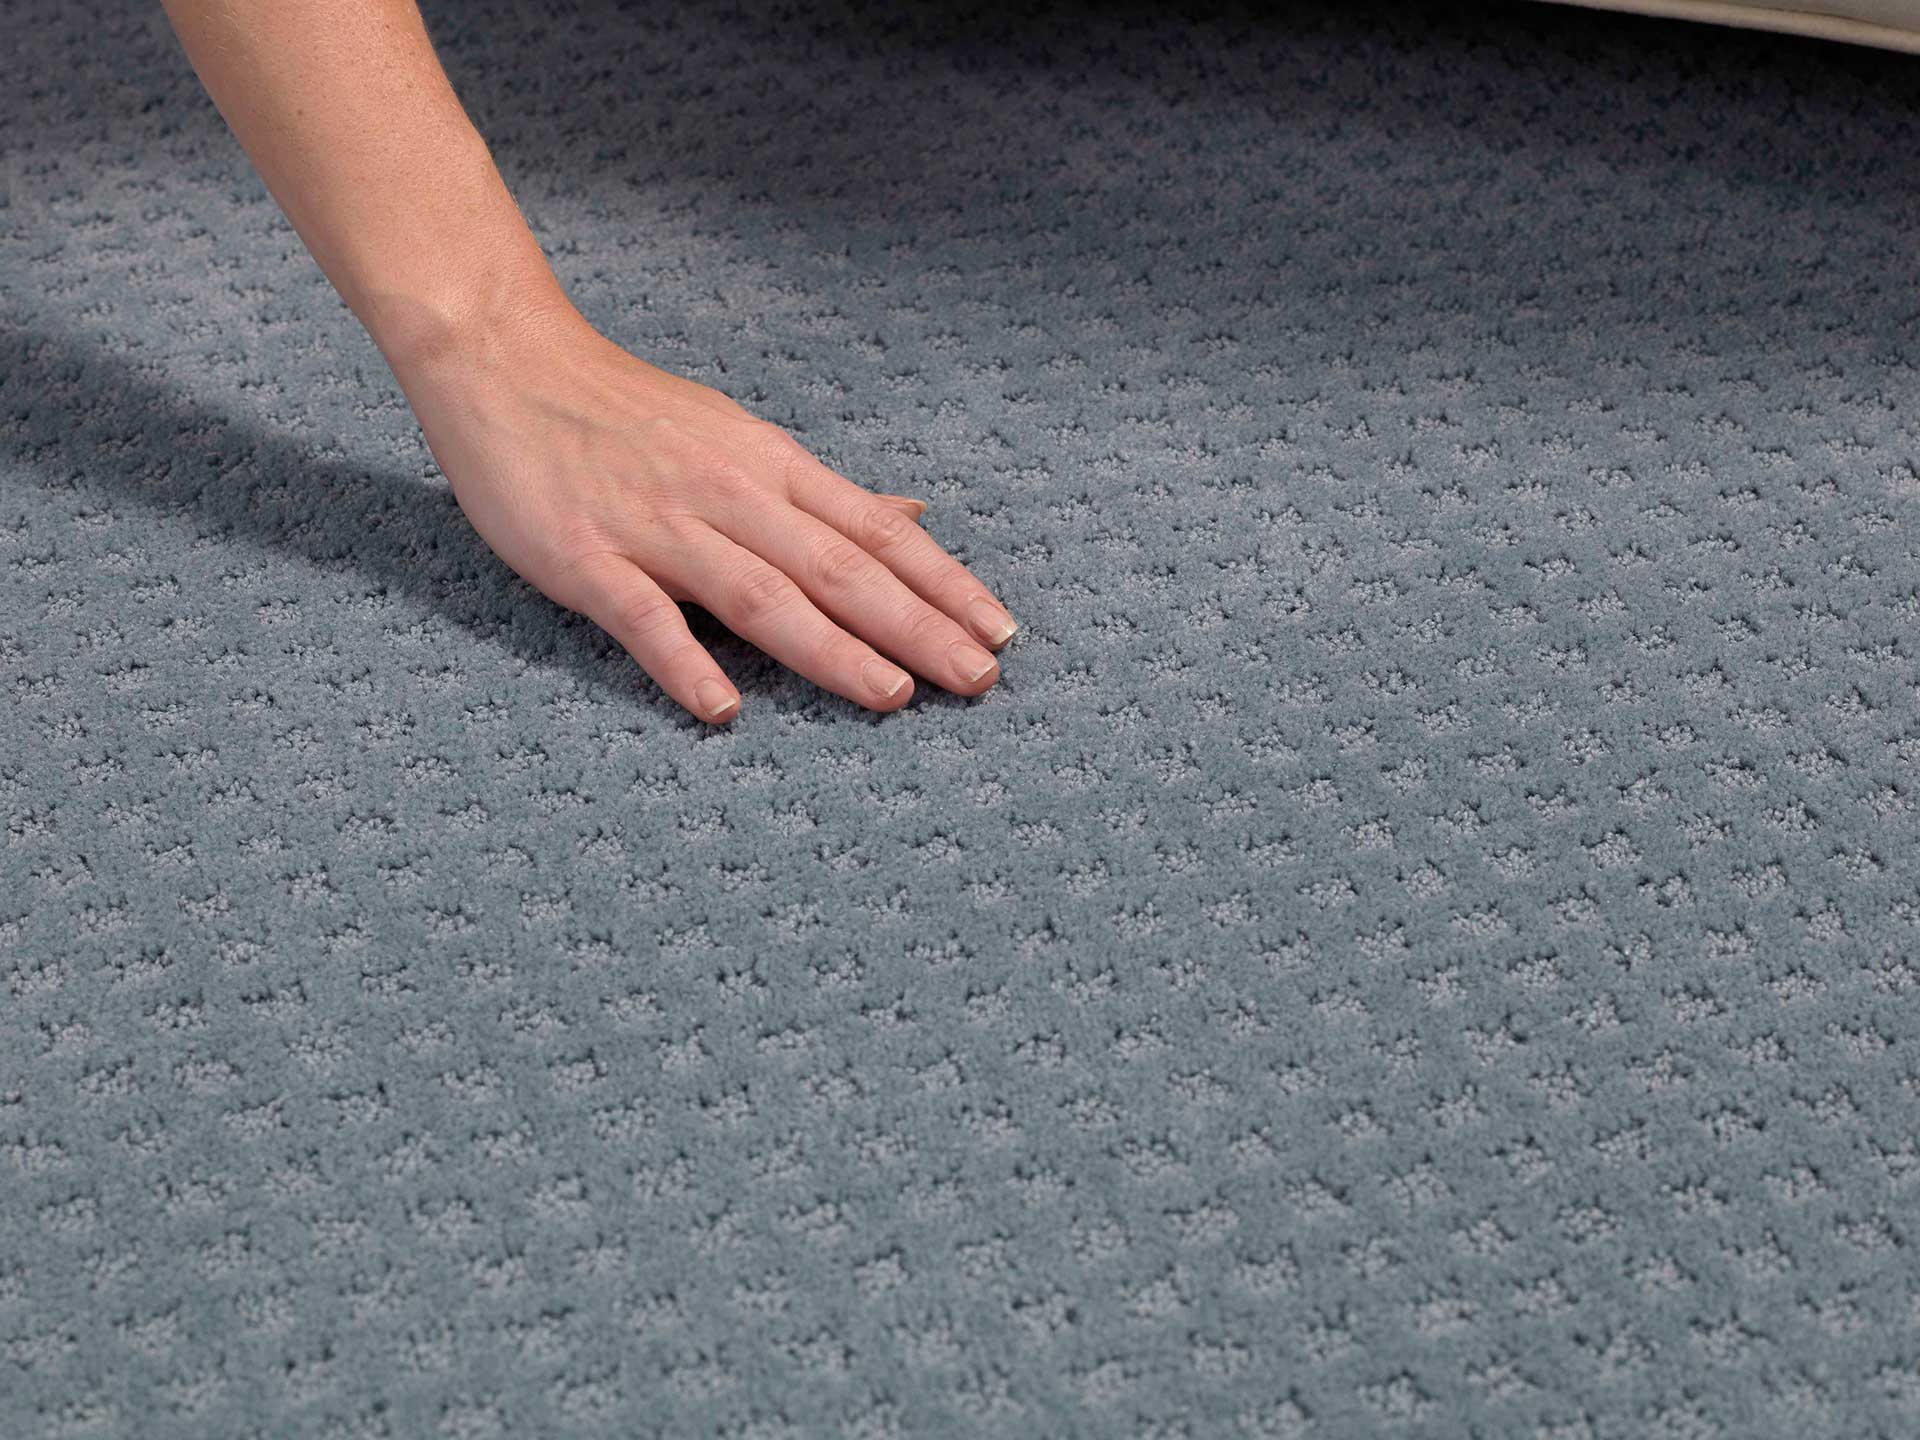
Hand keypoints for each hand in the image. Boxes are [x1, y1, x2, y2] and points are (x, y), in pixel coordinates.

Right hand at [389, 299, 1019, 722]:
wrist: (508, 360)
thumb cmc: (630, 410)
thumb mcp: (742, 439)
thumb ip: (824, 494)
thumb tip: (913, 517)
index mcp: (771, 468)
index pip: (876, 533)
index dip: (943, 584)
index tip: (1000, 630)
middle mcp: (729, 495)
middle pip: (838, 568)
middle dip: (916, 625)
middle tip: (978, 678)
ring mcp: (658, 527)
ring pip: (760, 594)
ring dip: (830, 647)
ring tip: (892, 694)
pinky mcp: (586, 556)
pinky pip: (642, 616)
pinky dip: (683, 661)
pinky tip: (723, 710)